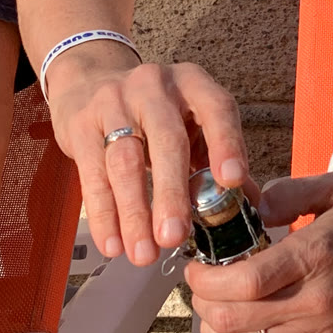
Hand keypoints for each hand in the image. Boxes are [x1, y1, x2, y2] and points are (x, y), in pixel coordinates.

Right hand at [47, 45, 250, 267]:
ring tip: (144, 254)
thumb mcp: (189, 120)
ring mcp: (114, 102)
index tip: (232, 182)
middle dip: (171, 193)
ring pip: (125, 162)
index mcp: (193, 84)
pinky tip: (113, 244)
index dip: (227, 144)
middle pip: (166, 141)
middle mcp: (154, 86)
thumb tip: (251, 206)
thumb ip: (215, 157)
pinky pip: (93, 174)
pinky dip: (103, 214)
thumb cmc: (154, 112)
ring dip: (134, 213)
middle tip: (174, 238)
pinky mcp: (81, 124)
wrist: (90, 78)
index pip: (216, 109)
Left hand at [188, 171, 332, 332]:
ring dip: (213, 331)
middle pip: (236, 317)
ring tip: (212, 312)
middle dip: (203, 303)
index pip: (246, 280)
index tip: (196, 268)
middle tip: (200, 287)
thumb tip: (255, 205)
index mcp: (314, 256)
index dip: (207, 280)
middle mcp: (314, 300)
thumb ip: (293, 190)